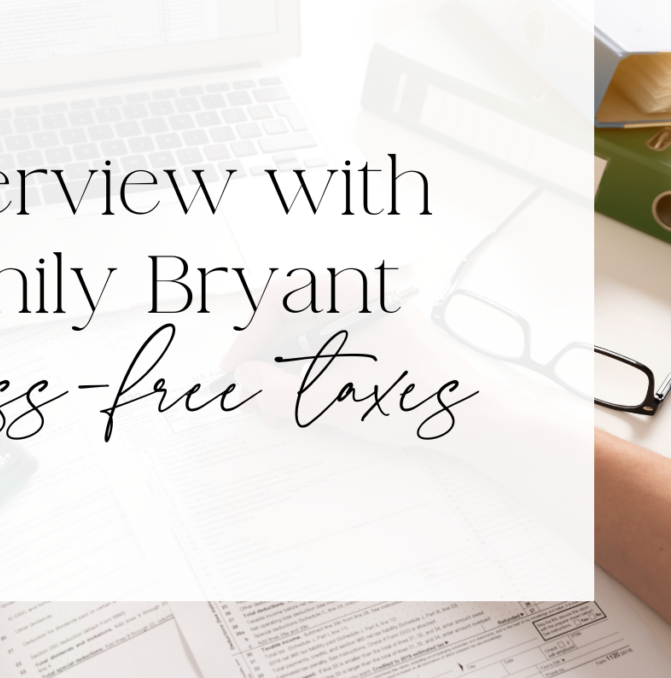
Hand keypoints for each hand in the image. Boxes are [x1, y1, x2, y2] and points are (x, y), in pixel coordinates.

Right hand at [221, 276, 479, 442]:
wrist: (476, 420)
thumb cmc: (420, 399)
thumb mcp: (338, 399)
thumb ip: (282, 389)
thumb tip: (245, 380)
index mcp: (357, 292)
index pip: (284, 298)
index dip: (251, 335)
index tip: (236, 369)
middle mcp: (361, 297)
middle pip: (291, 319)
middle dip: (266, 361)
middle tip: (250, 396)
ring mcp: (368, 320)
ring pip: (306, 339)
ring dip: (284, 375)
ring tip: (278, 411)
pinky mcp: (374, 343)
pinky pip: (327, 352)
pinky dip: (308, 379)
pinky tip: (304, 408)